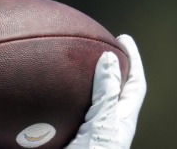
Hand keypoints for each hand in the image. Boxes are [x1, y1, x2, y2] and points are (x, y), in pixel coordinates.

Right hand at [66, 34, 146, 148]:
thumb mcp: (104, 123)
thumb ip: (107, 93)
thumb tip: (110, 58)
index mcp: (123, 120)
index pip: (135, 85)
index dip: (134, 61)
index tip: (124, 39)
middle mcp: (108, 124)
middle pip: (113, 89)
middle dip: (107, 66)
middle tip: (96, 46)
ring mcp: (90, 131)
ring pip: (89, 100)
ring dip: (82, 81)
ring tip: (67, 63)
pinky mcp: (70, 136)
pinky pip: (65, 111)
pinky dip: (57, 98)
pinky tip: (41, 91)